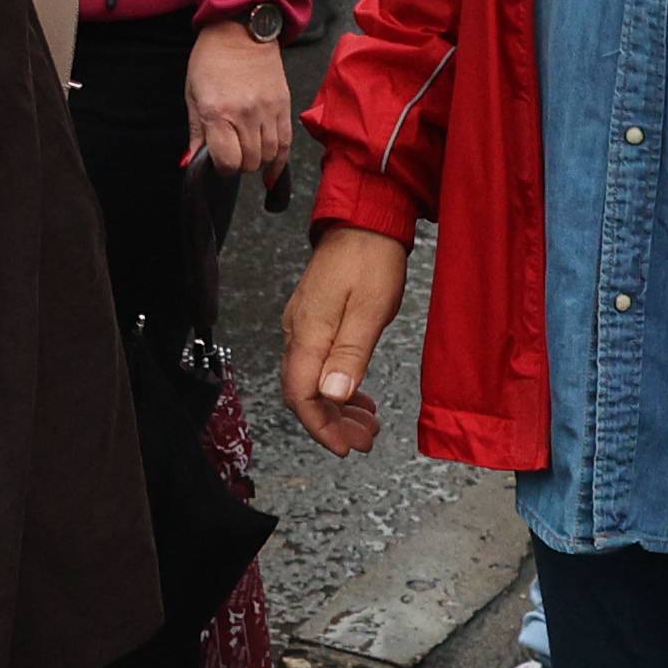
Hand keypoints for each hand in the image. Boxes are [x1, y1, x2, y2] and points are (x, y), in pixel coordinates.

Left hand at [184, 18, 293, 181]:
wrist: (240, 31)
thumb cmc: (210, 60)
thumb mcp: (192, 94)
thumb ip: (196, 132)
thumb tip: (191, 163)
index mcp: (217, 111)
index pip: (227, 161)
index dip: (221, 168)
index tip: (217, 161)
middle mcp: (245, 114)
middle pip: (249, 162)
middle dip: (238, 164)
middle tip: (231, 152)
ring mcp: (268, 111)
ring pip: (269, 156)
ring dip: (257, 161)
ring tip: (247, 151)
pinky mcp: (284, 106)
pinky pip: (286, 144)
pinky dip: (279, 162)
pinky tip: (270, 172)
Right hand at [281, 226, 408, 455]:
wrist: (366, 220)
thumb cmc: (370, 259)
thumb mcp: (369, 310)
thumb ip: (349, 355)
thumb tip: (331, 395)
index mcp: (308, 331)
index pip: (300, 393)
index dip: (320, 427)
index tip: (345, 447)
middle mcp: (298, 330)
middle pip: (303, 392)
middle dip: (332, 423)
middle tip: (364, 440)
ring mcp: (304, 324)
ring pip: (311, 380)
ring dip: (336, 408)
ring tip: (367, 423)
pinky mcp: (315, 318)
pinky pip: (318, 363)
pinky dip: (337, 386)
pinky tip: (358, 394)